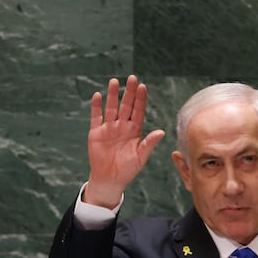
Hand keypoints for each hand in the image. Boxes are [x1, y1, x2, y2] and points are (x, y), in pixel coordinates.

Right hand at [85, 75, 165, 207]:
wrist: (110, 179)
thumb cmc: (127, 169)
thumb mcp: (140, 157)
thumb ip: (149, 143)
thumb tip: (162, 132)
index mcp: (134, 131)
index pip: (138, 111)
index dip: (140, 99)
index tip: (143, 87)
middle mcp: (122, 126)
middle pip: (126, 106)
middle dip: (129, 92)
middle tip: (132, 78)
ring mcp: (109, 128)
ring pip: (111, 108)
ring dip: (113, 95)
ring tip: (115, 81)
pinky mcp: (96, 132)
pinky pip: (96, 117)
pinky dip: (96, 106)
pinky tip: (97, 95)